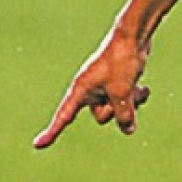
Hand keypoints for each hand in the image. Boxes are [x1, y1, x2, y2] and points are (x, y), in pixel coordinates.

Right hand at [35, 31, 151, 147]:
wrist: (133, 36)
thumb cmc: (122, 61)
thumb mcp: (122, 92)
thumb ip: (124, 115)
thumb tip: (128, 130)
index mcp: (81, 90)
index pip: (64, 116)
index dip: (52, 132)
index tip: (38, 145)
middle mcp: (89, 90)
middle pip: (101, 116)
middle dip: (116, 111)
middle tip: (125, 93)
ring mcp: (104, 87)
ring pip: (117, 110)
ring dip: (130, 103)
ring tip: (137, 88)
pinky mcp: (117, 83)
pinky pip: (126, 101)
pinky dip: (135, 97)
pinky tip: (144, 88)